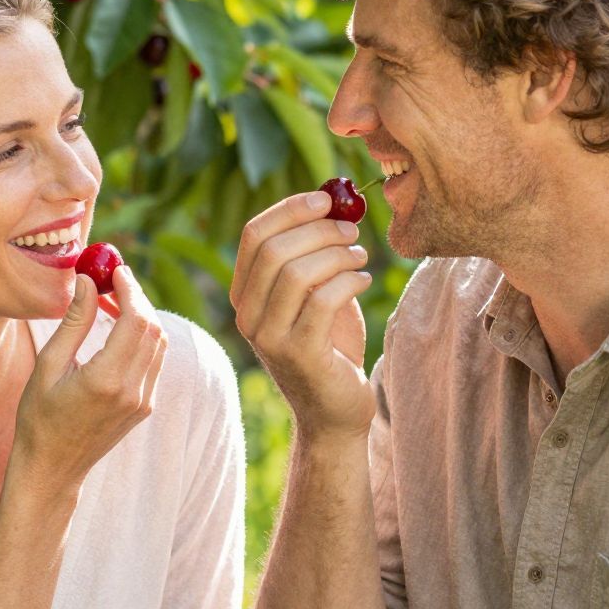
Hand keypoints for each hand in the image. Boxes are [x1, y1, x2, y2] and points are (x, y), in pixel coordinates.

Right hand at [12, 266, 166, 496]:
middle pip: (153, 329)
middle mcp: (132, 391)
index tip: (115, 270)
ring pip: (159, 344)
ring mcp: (143, 401)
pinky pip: (154, 362)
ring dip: (142, 316)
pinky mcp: (145, 407)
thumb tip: (87, 281)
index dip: (130, 290)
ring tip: (112, 301)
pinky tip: (118, 329)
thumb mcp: (48, 366)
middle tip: (114, 280)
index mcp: (105, 380)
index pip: (136, 321)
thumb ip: (73, 322)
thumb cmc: (39, 417)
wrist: (53, 468)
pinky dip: (143, 338)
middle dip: (138, 298)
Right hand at [231, 190, 373, 440]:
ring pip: (296, 273)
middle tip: (353, 231)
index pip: (254, 234)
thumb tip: (332, 200)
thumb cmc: (330, 345)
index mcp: (245, 294)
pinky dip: (349, 281)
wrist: (335, 408)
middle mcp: (248, 315)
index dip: (290, 209)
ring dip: (337, 255)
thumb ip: (314, 253)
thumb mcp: (316, 293)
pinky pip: (323, 301)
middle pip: (274, 250)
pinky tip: (363, 281)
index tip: (326, 199)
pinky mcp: (299, 355)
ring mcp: (269, 338)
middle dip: (319, 230)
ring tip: (361, 257)